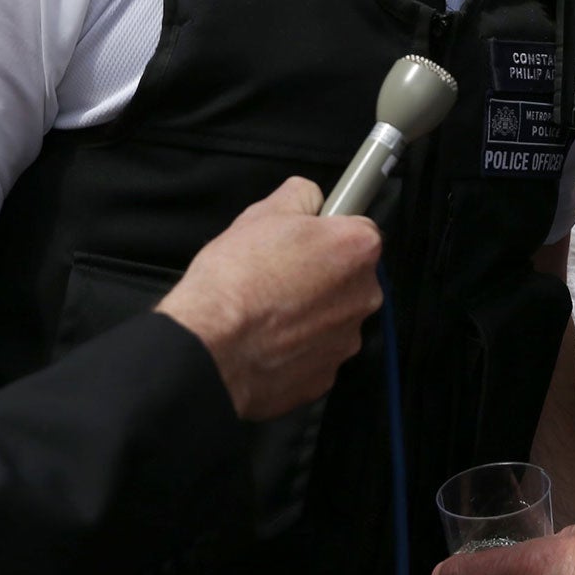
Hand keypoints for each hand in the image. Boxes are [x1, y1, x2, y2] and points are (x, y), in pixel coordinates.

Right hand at [156, 177, 383, 420]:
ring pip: (333, 318)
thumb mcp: (263, 212)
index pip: (359, 229)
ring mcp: (347, 341)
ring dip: (310, 314)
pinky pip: (315, 354)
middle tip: (279, 275)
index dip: (329, 232)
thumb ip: (301, 196)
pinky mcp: (325, 378)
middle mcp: (364, 296)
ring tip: (267, 312)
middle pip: (350, 278)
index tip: (307, 240)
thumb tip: (311, 198)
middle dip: (323, 276)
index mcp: (357, 248)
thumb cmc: (236, 277)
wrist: (210, 345)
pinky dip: (297, 349)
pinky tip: (267, 341)